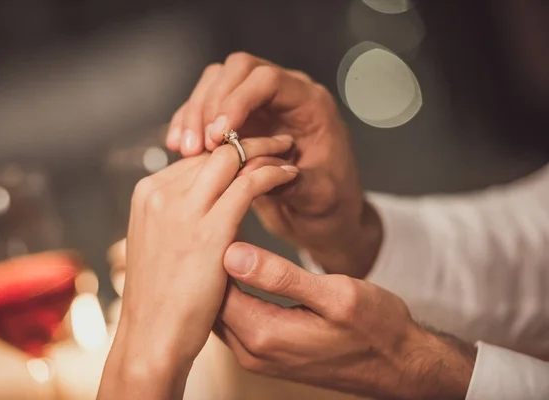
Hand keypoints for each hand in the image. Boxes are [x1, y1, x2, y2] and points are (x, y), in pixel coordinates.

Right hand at [98, 136, 297, 399]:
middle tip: (276, 139)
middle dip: (248, 139)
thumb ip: (182, 217)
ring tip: (287, 147)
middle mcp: (161, 192)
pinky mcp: (210, 227)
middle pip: (212, 150)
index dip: (228, 152)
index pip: (195, 159)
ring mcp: (183, 208)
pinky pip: (249, 182)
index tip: (251, 152)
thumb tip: (216, 201)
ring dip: (264, 147)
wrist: (152, 337)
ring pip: (232, 157)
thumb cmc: (162, 298)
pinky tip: (289, 172)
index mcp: (148, 194)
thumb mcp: (163, 245)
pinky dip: (272, 171)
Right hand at [165, 52, 381, 277]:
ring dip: (195, 113)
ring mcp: (259, 106)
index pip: (268, 80)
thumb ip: (291, 180)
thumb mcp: (319, 195)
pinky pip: (207, 108)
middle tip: (200, 144)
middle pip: (237, 70)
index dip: (238, 99)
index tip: (220, 133)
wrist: (323, 218)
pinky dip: (190, 124)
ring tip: (186, 150)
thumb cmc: (330, 204)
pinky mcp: (239, 122)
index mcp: (310, 104)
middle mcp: (283, 96)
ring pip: (216, 83)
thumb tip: (248, 165)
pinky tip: (180, 148)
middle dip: (212, 102)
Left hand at [216, 243, 475, 399]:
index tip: (221, 214)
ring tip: (226, 237)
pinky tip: (238, 265)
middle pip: (210, 299)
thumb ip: (281, 277)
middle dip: (209, 261)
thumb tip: (232, 254)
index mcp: (264, 335)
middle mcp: (251, 351)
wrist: (398, 364)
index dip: (212, 246)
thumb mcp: (336, 295)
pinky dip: (230, 290)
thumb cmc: (376, 328)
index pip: (214, 285)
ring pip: (219, 309)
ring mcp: (256, 356)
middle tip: (218, 220)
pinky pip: (233, 319)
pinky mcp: (265, 353)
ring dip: (219, 276)